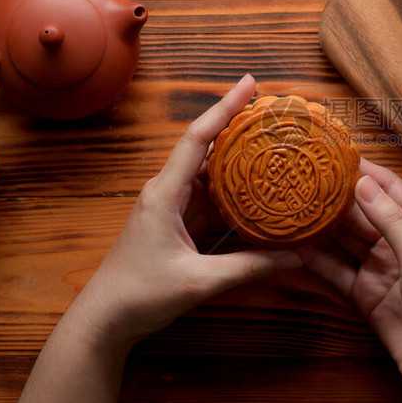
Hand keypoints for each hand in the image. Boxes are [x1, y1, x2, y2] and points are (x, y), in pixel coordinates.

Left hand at [17, 75, 302, 402]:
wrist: (104, 319)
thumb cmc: (140, 295)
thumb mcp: (199, 282)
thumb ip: (249, 267)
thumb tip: (297, 256)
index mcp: (165, 193)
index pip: (197, 139)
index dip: (224, 107)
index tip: (249, 83)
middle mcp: (167, 191)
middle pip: (206, 147)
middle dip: (237, 126)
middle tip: (273, 111)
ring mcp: (171, 207)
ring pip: (210, 173)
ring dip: (238, 158)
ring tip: (272, 143)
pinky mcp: (176, 223)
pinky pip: (210, 198)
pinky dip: (233, 190)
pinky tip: (256, 188)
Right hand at [299, 159, 401, 402]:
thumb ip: (391, 221)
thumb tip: (363, 183)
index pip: (392, 188)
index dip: (365, 170)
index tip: (335, 152)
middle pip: (363, 212)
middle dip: (335, 197)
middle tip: (302, 178)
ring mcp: (382, 268)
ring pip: (346, 239)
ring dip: (322, 226)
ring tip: (292, 205)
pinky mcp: (365, 293)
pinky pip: (337, 270)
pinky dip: (317, 259)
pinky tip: (294, 246)